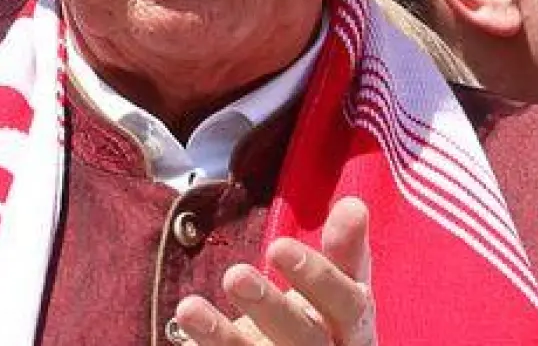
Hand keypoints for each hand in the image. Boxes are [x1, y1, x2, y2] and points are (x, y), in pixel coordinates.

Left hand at [174, 197, 374, 345]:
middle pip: (306, 340)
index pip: (347, 305)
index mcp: (354, 329)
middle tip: (235, 275)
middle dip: (271, 309)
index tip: (278, 246)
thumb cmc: (324, 320)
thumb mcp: (341, 286)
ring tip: (188, 308)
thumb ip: (345, 250)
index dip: (316, 279)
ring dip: (223, 338)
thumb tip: (354, 205)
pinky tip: (182, 338)